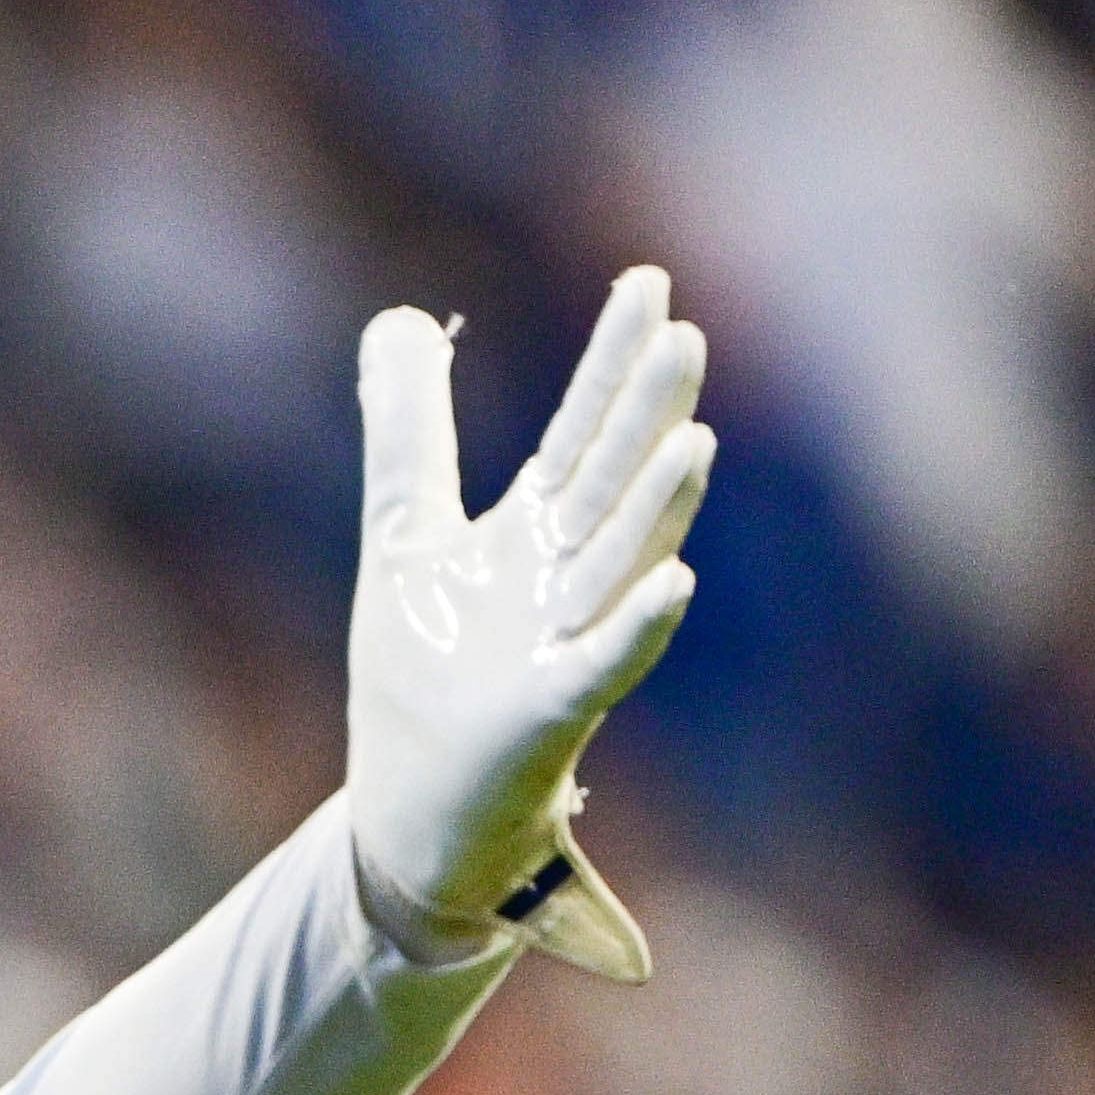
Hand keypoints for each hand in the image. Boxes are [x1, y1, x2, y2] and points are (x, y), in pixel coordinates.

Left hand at [346, 264, 703, 981]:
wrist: (412, 815)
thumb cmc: (425, 677)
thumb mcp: (406, 535)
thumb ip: (411, 429)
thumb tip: (400, 318)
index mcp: (535, 534)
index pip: (583, 431)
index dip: (612, 361)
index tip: (647, 280)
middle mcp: (565, 581)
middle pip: (613, 484)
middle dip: (646, 416)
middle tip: (680, 335)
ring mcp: (565, 647)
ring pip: (622, 566)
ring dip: (658, 506)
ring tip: (693, 439)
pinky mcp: (549, 719)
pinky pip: (602, 669)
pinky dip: (636, 628)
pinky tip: (671, 583)